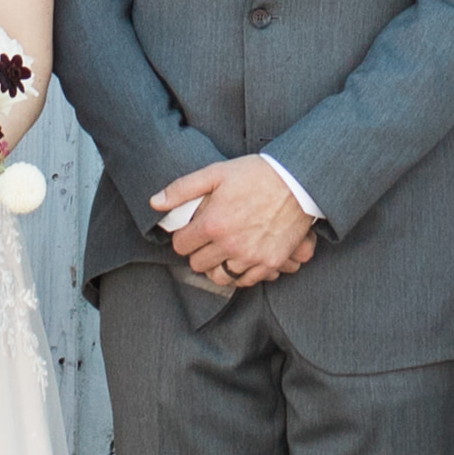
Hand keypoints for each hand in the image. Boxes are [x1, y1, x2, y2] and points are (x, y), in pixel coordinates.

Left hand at [163, 155, 319, 291]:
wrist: (298, 181)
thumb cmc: (256, 174)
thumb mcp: (216, 173)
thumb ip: (182, 189)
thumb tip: (154, 203)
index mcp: (212, 224)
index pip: (181, 246)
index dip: (183, 237)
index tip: (191, 231)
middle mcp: (229, 245)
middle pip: (197, 264)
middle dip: (198, 252)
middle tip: (207, 240)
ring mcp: (251, 257)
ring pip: (220, 277)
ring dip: (217, 266)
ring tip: (222, 252)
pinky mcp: (270, 263)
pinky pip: (246, 281)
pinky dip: (241, 273)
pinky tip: (241, 259)